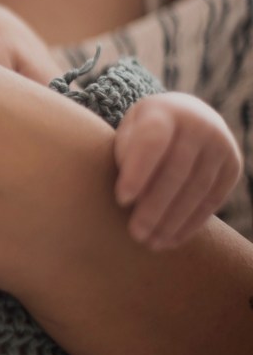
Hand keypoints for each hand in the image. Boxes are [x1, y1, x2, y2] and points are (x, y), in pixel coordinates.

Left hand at [114, 92, 241, 248]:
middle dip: (155, 207)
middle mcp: (199, 124)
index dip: (138, 171)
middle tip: (136, 234)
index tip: (121, 199)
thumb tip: (131, 199)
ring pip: (196, 190)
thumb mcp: (129, 132)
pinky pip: (212, 200)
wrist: (187, 117)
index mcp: (165, 112)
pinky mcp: (233, 166)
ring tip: (152, 243)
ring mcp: (220, 145)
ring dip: (173, 221)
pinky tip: (172, 239)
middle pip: (176, 171)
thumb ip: (126, 156)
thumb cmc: (145, 131)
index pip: (152, 141)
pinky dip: (192, 223)